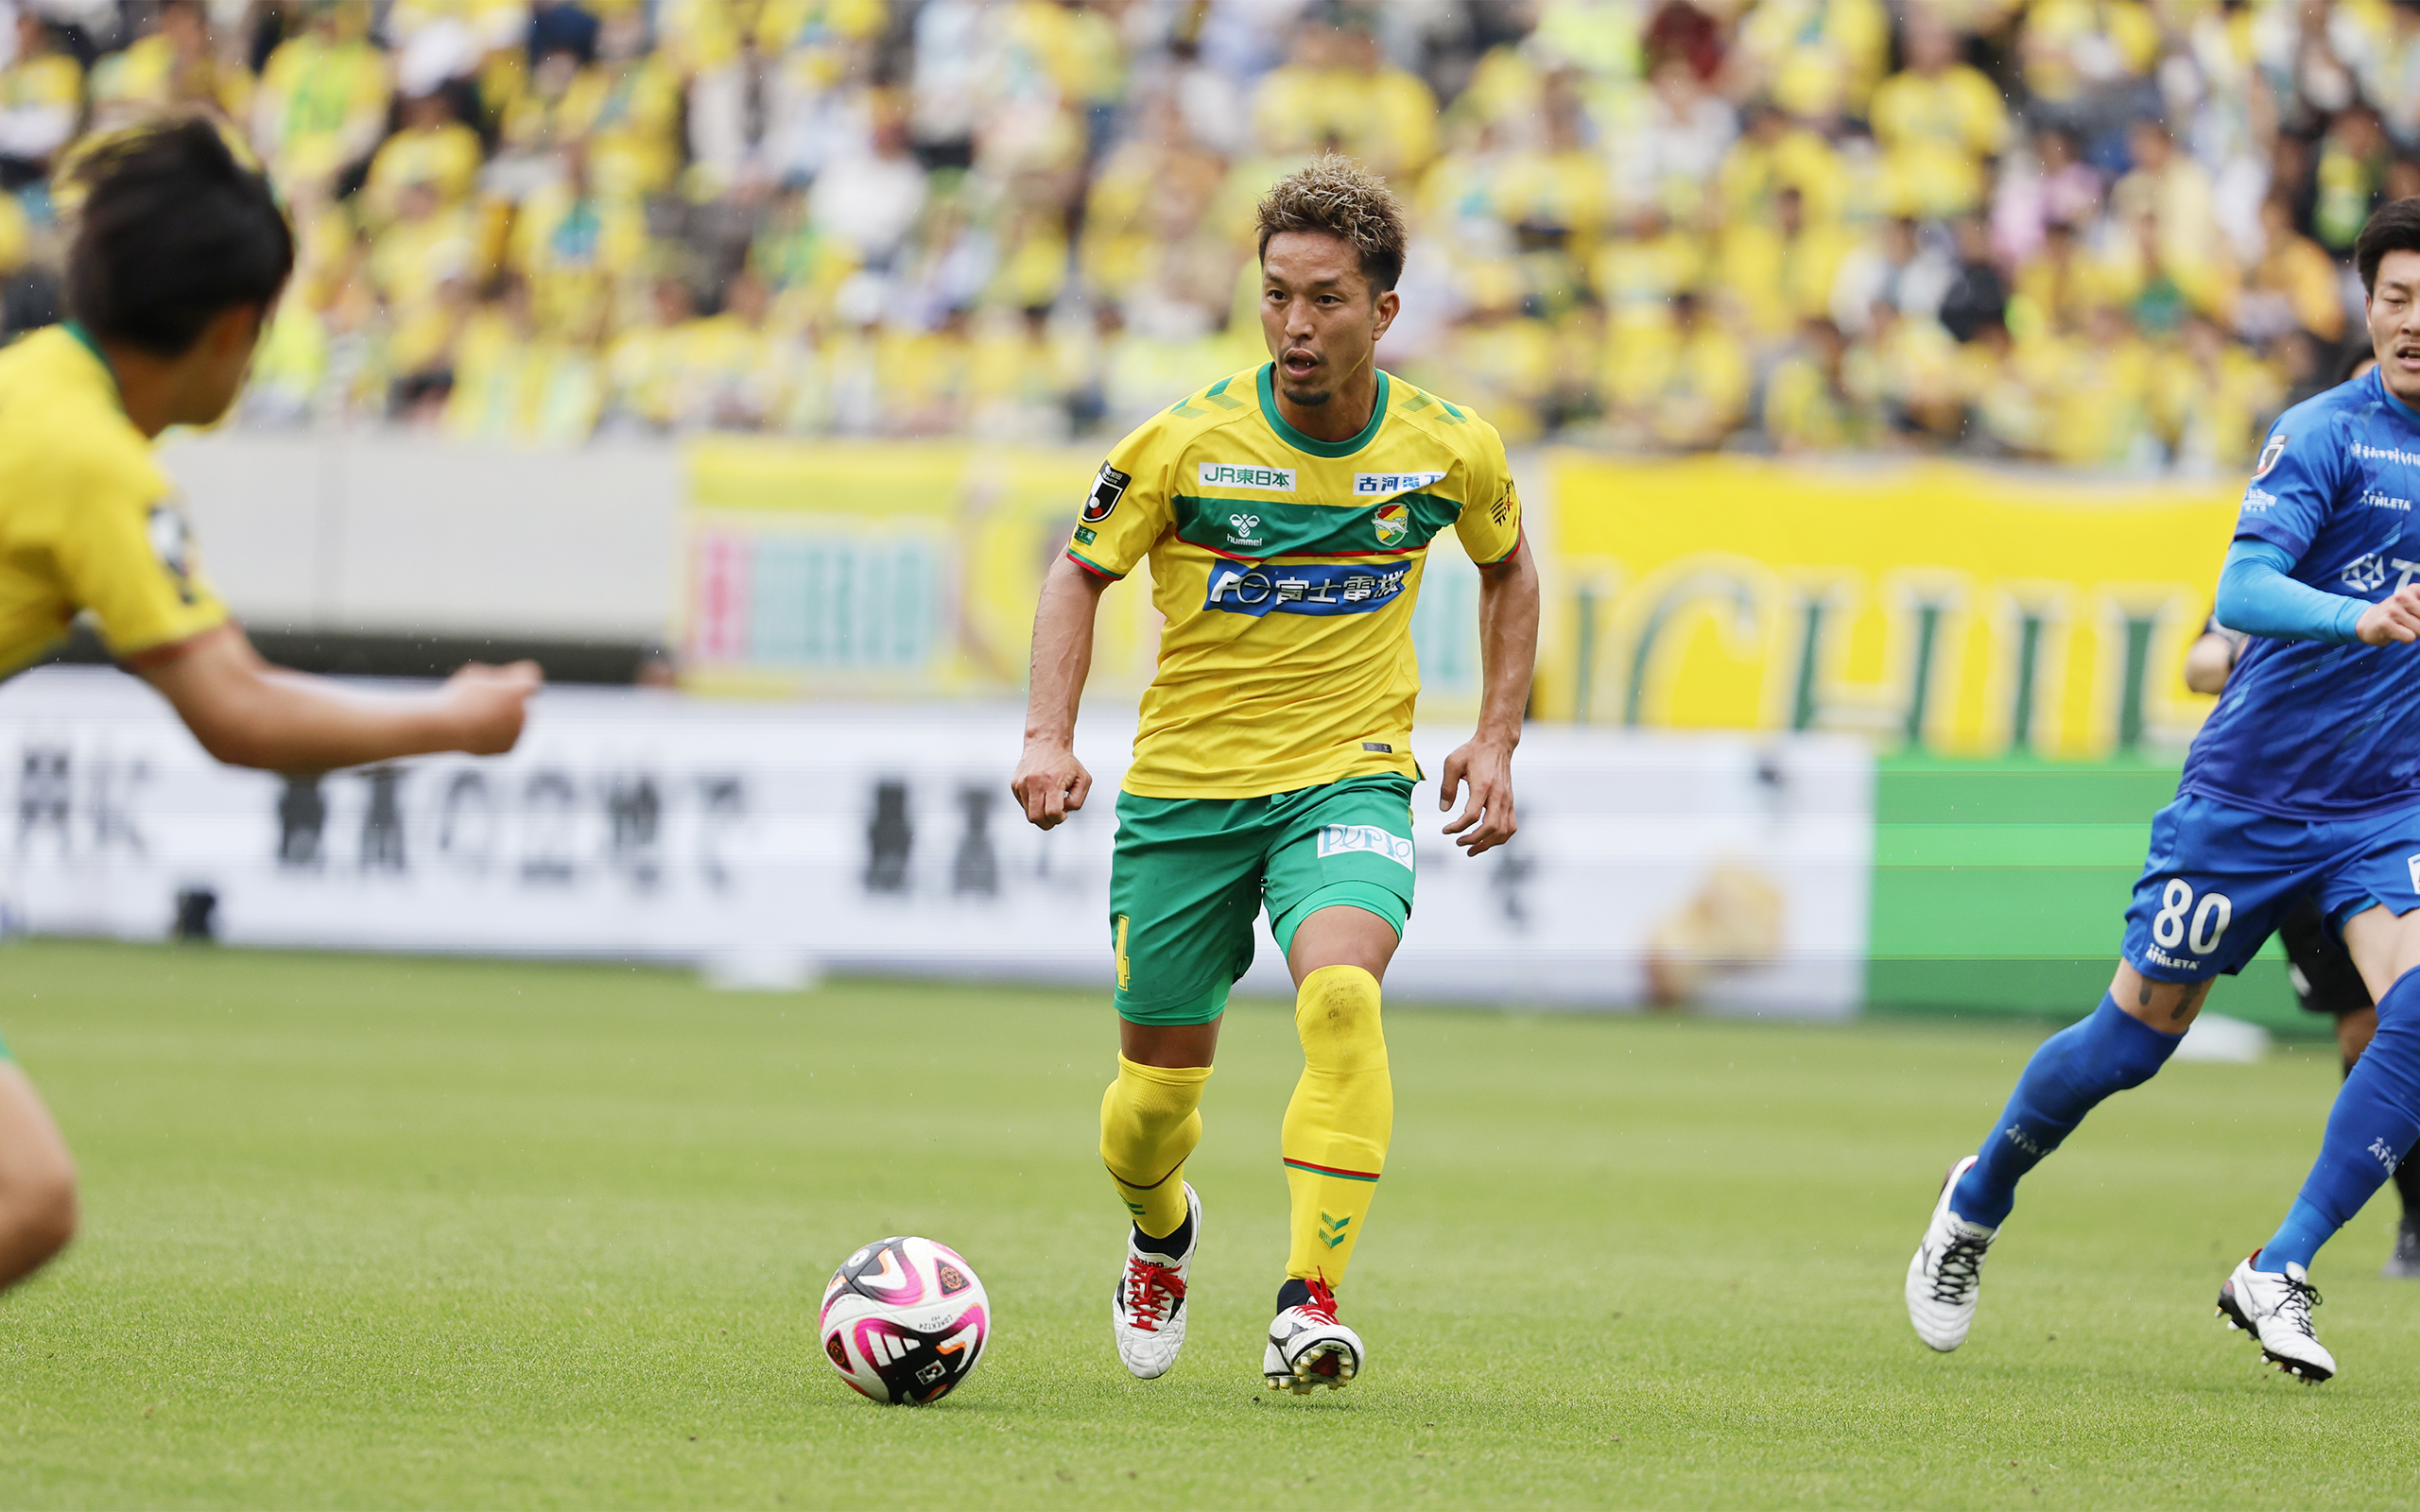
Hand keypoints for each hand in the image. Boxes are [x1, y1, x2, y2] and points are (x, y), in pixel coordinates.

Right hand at [441, 660, 540, 754]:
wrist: (445, 730)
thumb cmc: (457, 699)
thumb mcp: (477, 675)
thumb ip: (500, 675)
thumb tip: (510, 681)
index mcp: (518, 691)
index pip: (531, 673)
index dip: (519, 672)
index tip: (509, 674)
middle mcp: (524, 713)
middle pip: (523, 698)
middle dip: (510, 697)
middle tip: (484, 699)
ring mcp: (518, 733)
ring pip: (515, 719)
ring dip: (503, 716)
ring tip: (478, 715)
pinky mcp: (509, 748)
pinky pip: (507, 735)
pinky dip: (497, 733)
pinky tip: (479, 729)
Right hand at [1011, 738, 1091, 829]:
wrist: (1046, 743)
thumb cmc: (1066, 763)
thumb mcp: (1083, 779)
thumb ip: (1077, 801)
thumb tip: (1063, 811)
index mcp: (1052, 781)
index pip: (1052, 813)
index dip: (1059, 818)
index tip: (1064, 813)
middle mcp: (1034, 782)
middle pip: (1036, 818)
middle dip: (1048, 823)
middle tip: (1056, 814)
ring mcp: (1022, 784)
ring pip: (1028, 814)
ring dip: (1041, 814)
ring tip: (1049, 802)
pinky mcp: (1015, 784)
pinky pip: (1023, 805)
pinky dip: (1033, 805)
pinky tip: (1041, 794)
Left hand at [1438, 736, 1516, 855]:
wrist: (1496, 743)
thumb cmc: (1473, 752)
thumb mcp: (1452, 762)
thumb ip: (1446, 787)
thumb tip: (1444, 810)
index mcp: (1483, 785)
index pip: (1472, 815)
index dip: (1457, 827)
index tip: (1446, 830)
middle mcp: (1498, 795)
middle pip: (1491, 827)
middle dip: (1474, 840)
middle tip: (1459, 843)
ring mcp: (1507, 799)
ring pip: (1504, 830)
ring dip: (1488, 843)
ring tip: (1473, 849)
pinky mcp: (1510, 801)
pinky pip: (1511, 826)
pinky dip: (1501, 838)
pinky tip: (1488, 841)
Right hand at [2357, 585, 2419, 645]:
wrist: (2369, 621)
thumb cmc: (2399, 615)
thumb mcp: (2416, 605)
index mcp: (2414, 589)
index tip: (2417, 615)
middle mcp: (2403, 596)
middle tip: (2412, 622)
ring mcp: (2393, 609)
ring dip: (2415, 632)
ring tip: (2403, 627)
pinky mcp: (2385, 623)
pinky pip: (2409, 637)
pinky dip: (2406, 638)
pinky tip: (2396, 632)